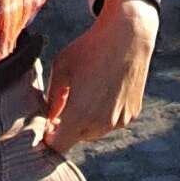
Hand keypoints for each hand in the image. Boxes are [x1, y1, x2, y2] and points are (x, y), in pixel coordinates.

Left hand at [41, 0, 156, 155]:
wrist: (128, 34)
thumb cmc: (89, 48)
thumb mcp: (61, 67)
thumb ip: (53, 98)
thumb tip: (49, 119)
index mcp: (79, 114)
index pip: (57, 145)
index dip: (49, 136)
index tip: (48, 123)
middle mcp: (100, 123)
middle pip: (76, 138)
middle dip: (68, 126)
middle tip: (66, 102)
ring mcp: (118, 120)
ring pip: (94, 131)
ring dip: (87, 120)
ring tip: (87, 90)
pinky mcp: (131, 114)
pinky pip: (111, 121)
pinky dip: (105, 112)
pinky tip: (105, 88)